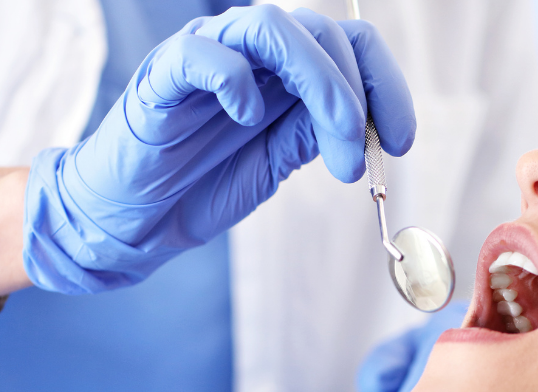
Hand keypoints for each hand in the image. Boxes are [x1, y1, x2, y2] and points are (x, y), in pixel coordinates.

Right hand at [23, 5, 413, 293]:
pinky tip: (247, 116)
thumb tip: (371, 126)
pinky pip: (200, 52)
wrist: (137, 218)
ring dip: (317, 83)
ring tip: (331, 142)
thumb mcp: (279, 161)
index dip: (385, 85)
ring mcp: (205, 55)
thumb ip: (316, 133)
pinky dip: (234, 78)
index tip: (401, 141)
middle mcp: (249, 52)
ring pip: (269, 27)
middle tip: (357, 161)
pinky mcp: (162, 76)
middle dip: (355, 96)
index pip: (349, 45)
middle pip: (321, 32)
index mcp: (284, 70)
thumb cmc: (203, 184)